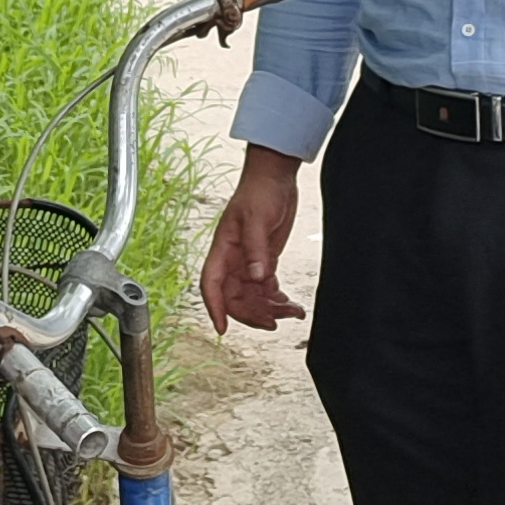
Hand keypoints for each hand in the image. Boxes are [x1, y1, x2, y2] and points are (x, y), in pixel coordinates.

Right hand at [198, 145, 307, 332]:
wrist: (276, 177)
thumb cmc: (259, 190)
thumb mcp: (257, 218)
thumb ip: (256, 250)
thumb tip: (257, 278)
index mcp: (223, 249)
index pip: (211, 284)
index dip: (214, 307)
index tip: (222, 328)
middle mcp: (233, 259)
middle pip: (235, 297)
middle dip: (253, 313)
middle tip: (273, 322)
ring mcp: (249, 261)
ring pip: (253, 296)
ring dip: (270, 308)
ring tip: (292, 312)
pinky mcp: (264, 260)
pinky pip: (267, 288)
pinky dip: (278, 299)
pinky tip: (291, 304)